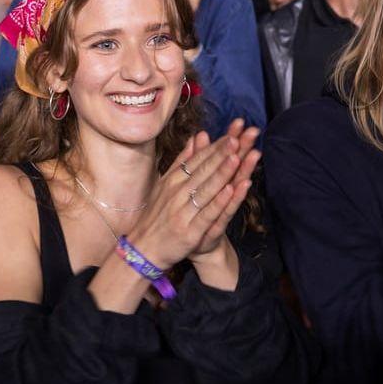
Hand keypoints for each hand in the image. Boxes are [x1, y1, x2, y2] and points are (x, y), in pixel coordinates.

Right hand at [127, 123, 254, 271]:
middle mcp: (177, 193)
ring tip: (237, 157)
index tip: (232, 134)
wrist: (144, 249)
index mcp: (173, 180)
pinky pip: (206, 214)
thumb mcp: (166, 183)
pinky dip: (218, 202)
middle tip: (238, 138)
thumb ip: (183, 160)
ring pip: (206, 189)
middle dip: (222, 154)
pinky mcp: (189, 231)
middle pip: (203, 171)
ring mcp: (182, 212)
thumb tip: (197, 136)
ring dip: (222, 173)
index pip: (197, 160)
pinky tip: (231, 191)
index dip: (215, 147)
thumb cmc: (158, 215)